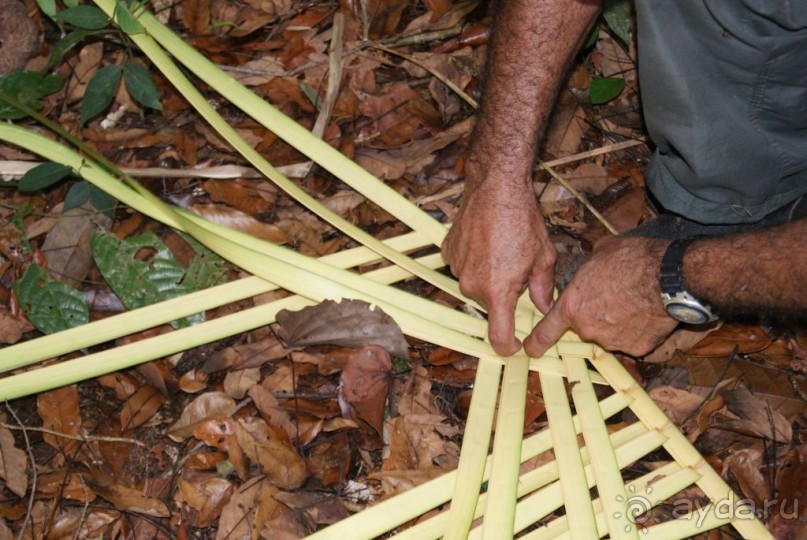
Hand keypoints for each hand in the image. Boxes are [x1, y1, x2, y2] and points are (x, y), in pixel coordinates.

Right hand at [442, 179, 556, 355]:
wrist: (495, 187)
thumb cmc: (523, 220)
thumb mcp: (544, 257)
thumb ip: (543, 288)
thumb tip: (543, 307)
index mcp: (498, 291)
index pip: (498, 337)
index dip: (508, 347)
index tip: (515, 346)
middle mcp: (473, 285)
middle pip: (489, 304)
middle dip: (504, 294)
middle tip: (518, 269)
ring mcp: (457, 268)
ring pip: (476, 284)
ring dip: (489, 275)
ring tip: (503, 249)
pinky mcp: (448, 252)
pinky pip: (464, 265)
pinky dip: (475, 260)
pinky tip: (488, 241)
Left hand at [524, 236, 677, 356]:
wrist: (668, 276)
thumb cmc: (631, 259)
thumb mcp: (599, 253)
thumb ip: (588, 269)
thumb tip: (592, 266)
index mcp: (572, 306)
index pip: (546, 331)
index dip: (536, 342)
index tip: (530, 349)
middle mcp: (588, 328)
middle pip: (586, 326)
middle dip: (596, 314)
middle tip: (614, 295)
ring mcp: (613, 341)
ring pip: (610, 333)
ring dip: (618, 321)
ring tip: (634, 299)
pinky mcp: (638, 348)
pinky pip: (633, 339)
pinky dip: (638, 329)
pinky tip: (647, 311)